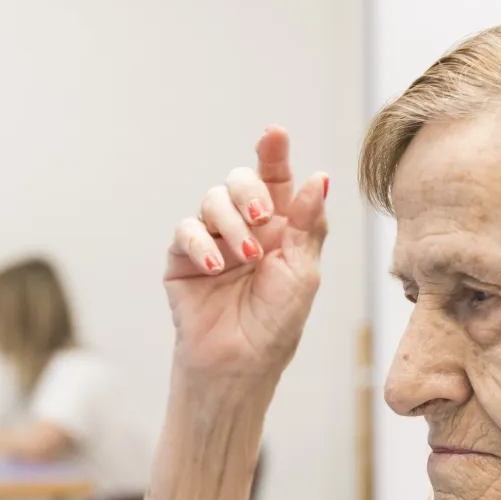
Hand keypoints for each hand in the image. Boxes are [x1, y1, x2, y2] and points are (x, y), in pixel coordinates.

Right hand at [166, 126, 328, 386]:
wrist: (239, 365)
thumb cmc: (275, 324)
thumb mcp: (303, 272)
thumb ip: (309, 225)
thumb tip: (319, 177)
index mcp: (279, 227)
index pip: (275, 180)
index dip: (273, 154)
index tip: (274, 134)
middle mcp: (244, 228)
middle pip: (239, 181)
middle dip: (250, 191)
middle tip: (263, 217)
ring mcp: (212, 241)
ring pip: (211, 201)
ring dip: (231, 224)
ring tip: (246, 258)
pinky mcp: (182, 259)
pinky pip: (185, 231)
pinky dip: (200, 244)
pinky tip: (216, 268)